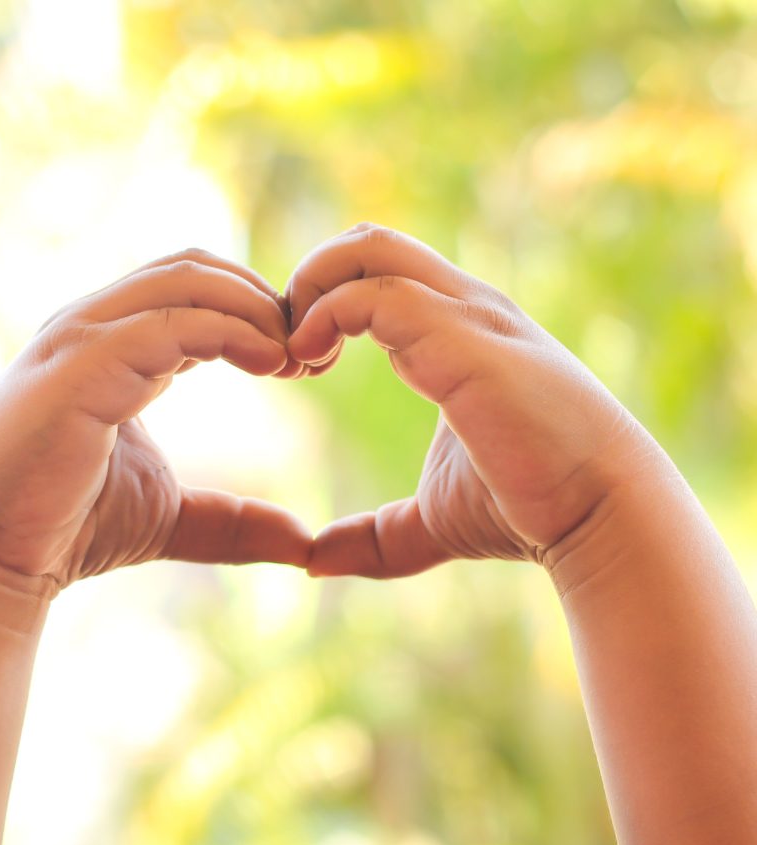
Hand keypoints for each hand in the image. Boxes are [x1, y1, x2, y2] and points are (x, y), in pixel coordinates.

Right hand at [0, 250, 312, 596]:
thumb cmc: (66, 529)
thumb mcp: (169, 517)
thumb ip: (232, 521)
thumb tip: (302, 542)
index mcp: (111, 345)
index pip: (194, 287)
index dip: (258, 311)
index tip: (308, 360)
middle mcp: (92, 326)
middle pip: (195, 267)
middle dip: (263, 298)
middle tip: (314, 352)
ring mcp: (80, 338)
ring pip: (184, 280)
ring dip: (254, 307)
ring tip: (298, 356)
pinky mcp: (78, 364)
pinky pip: (167, 322)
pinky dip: (228, 330)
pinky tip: (270, 363)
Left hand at [286, 224, 655, 577]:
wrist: (599, 516)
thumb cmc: (526, 511)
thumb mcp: (431, 519)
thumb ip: (373, 536)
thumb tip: (313, 562)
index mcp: (455, 330)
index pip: (373, 272)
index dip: (320, 305)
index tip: (298, 367)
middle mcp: (461, 306)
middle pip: (366, 240)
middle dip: (308, 279)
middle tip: (286, 353)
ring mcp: (465, 315)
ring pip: (368, 249)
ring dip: (310, 293)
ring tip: (295, 360)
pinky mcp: (462, 340)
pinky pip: (376, 295)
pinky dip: (325, 316)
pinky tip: (310, 364)